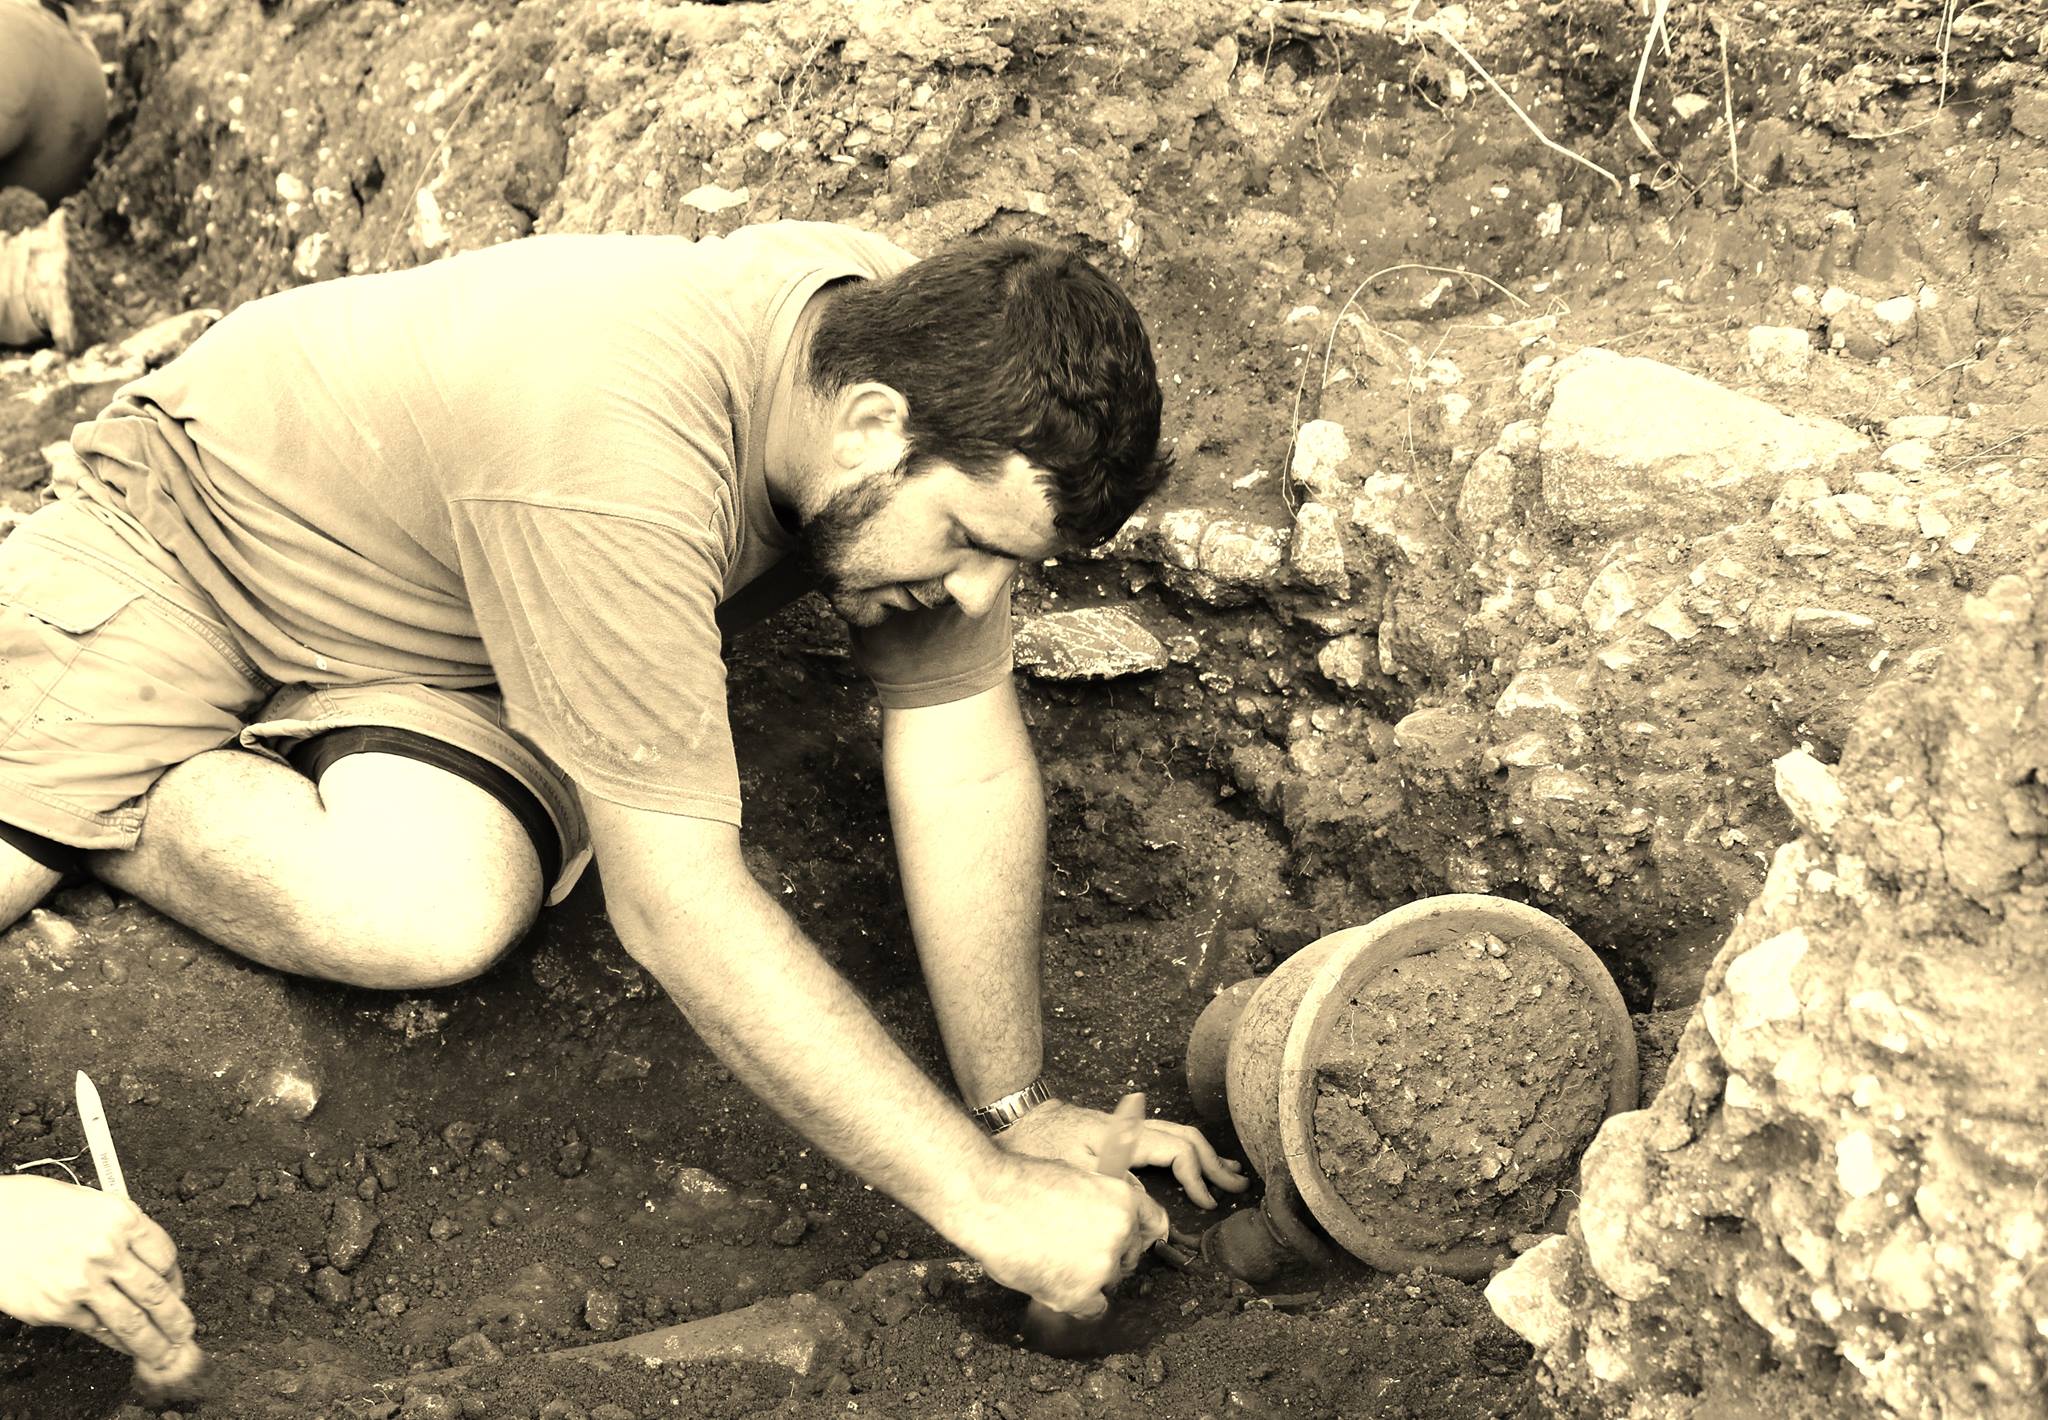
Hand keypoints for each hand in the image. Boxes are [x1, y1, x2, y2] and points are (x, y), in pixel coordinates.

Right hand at [0, 1174, 194, 1365]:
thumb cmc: (37, 1208)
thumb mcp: (94, 1205)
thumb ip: (125, 1234)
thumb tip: (151, 1267)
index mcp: (121, 1218)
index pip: (165, 1257)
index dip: (176, 1281)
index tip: (178, 1293)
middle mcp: (106, 1250)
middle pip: (155, 1293)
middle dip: (175, 1319)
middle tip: (184, 1332)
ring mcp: (81, 1282)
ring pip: (131, 1320)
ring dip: (152, 1341)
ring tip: (163, 1352)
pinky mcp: (56, 1308)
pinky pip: (96, 1329)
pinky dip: (114, 1339)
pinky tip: (123, 1344)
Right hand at [953, 1147, 1168, 1317]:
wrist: (989, 1199)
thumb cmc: (1020, 1184)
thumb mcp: (1073, 1178)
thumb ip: (1097, 1203)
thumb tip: (1101, 1221)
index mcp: (1122, 1198)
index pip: (1155, 1223)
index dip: (1138, 1236)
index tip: (1131, 1246)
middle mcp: (1120, 1231)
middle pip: (1128, 1257)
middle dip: (1107, 1259)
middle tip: (1074, 1253)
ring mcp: (1103, 1264)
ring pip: (1107, 1282)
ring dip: (1086, 1278)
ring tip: (1050, 1259)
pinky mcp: (1081, 1293)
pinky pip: (1092, 1308)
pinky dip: (1075, 1301)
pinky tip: (1052, 1281)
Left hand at [996, 1095, 1250, 1207]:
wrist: (1012, 1116)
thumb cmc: (1036, 1147)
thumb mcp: (1076, 1176)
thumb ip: (1118, 1194)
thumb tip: (1155, 1221)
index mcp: (1126, 1137)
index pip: (1177, 1151)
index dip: (1197, 1178)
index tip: (1206, 1204)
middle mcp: (1130, 1128)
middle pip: (1185, 1138)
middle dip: (1213, 1163)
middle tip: (1237, 1186)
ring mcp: (1124, 1127)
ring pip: (1175, 1134)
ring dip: (1202, 1155)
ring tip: (1226, 1174)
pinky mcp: (1114, 1133)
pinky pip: (1160, 1137)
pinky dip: (1181, 1151)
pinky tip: (1186, 1166)